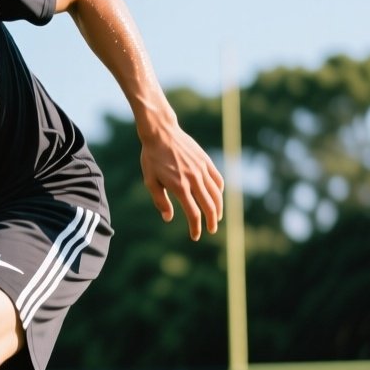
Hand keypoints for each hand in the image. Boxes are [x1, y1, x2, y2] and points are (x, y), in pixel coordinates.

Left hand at [139, 121, 223, 239]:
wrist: (161, 132)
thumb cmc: (152, 157)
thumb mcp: (150, 181)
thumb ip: (160, 201)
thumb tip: (168, 218)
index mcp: (179, 186)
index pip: (193, 214)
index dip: (196, 227)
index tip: (196, 236)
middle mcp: (193, 179)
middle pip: (209, 206)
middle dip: (211, 221)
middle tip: (211, 230)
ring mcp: (201, 169)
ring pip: (216, 194)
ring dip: (218, 208)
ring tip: (216, 217)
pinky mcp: (205, 161)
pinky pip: (217, 179)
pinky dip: (219, 191)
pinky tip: (216, 197)